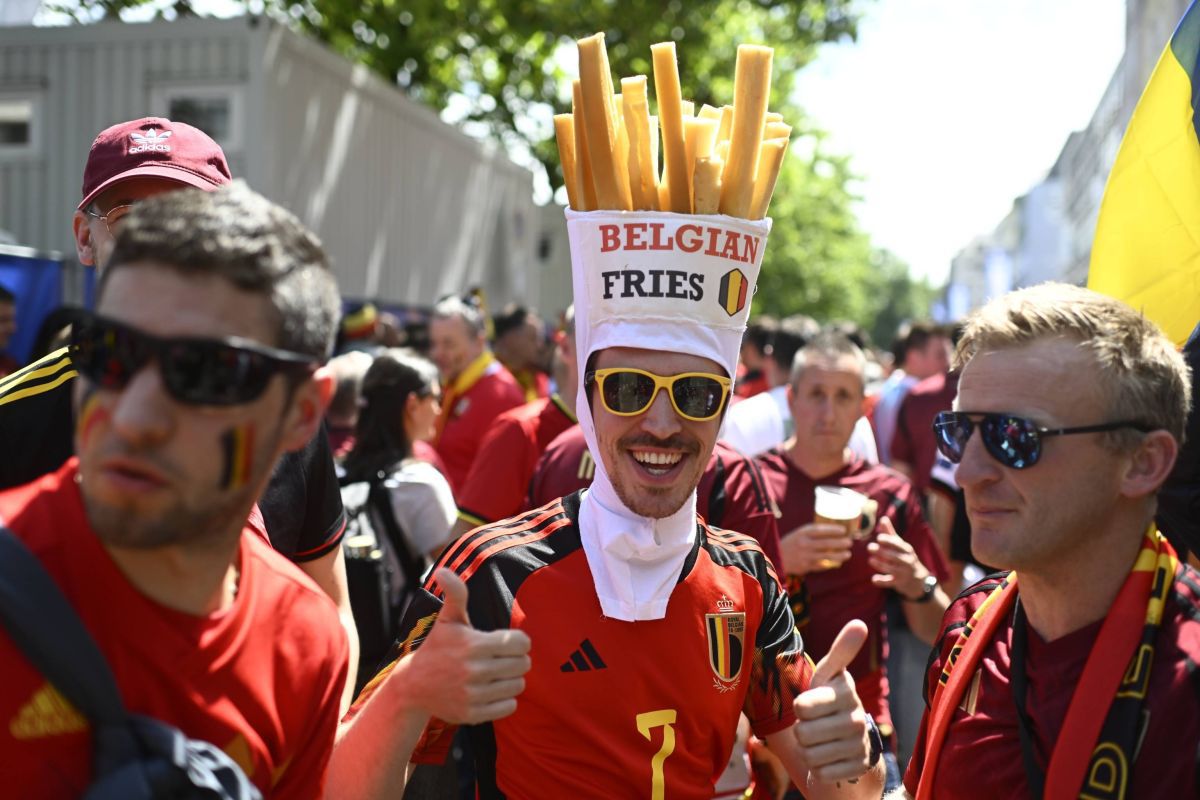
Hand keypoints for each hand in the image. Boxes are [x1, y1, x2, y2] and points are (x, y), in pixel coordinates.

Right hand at [404, 568, 531, 723]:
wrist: (413, 686)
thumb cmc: (437, 647)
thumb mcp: (447, 620)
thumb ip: (455, 594)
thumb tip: (442, 570)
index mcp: (473, 644)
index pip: (520, 643)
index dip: (519, 641)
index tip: (509, 642)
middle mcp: (473, 670)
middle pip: (522, 664)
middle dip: (518, 660)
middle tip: (505, 659)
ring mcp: (472, 694)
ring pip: (517, 686)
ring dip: (512, 680)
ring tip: (498, 675)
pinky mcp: (472, 714)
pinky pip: (508, 707)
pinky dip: (506, 700)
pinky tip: (493, 691)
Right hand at [780, 523, 851, 574]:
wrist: (777, 557)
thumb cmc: (792, 542)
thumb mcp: (800, 533)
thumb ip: (813, 532)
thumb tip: (835, 531)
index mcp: (802, 533)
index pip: (820, 530)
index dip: (833, 530)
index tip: (844, 530)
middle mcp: (804, 544)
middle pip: (825, 544)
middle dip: (839, 543)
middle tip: (849, 542)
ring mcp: (805, 556)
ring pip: (825, 556)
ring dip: (838, 555)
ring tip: (848, 554)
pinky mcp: (805, 566)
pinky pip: (821, 565)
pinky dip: (830, 564)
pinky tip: (838, 563)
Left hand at [791, 620, 871, 783]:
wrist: (850, 741)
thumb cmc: (830, 701)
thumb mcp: (829, 676)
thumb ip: (840, 651)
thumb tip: (860, 624)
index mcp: (846, 692)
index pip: (802, 706)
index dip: (800, 708)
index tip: (810, 704)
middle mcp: (857, 718)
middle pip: (803, 733)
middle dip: (802, 731)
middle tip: (815, 725)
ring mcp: (860, 745)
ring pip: (810, 755)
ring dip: (809, 751)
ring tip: (822, 741)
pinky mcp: (858, 768)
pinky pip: (821, 773)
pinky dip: (819, 769)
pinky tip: (830, 759)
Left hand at [867, 516, 926, 599]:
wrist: (917, 580)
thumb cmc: (905, 557)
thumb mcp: (900, 545)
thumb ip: (890, 533)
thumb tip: (883, 518)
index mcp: (906, 550)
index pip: (898, 544)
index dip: (889, 541)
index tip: (879, 538)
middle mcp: (907, 561)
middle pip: (895, 556)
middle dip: (883, 552)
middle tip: (869, 547)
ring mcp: (904, 573)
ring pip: (892, 569)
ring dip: (881, 565)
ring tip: (870, 560)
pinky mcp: (899, 583)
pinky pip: (891, 582)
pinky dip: (882, 582)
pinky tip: (874, 579)